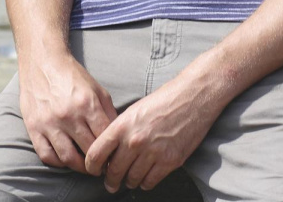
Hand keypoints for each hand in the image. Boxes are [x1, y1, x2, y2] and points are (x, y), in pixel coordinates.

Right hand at [19, 53, 116, 172]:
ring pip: (69, 159)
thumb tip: (119, 138)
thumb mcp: (97, 90)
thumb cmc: (72, 76)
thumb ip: (109, 113)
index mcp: (87, 104)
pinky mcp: (33, 127)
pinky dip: (58, 163)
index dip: (113, 152)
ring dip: (81, 167)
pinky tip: (65, 158)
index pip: (105, 139)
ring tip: (86, 166)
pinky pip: (47, 155)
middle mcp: (68, 115)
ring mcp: (49, 122)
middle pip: (89, 151)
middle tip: (103, 166)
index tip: (115, 157)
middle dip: (99, 163)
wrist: (42, 62)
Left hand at [83, 73, 221, 192]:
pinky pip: (151, 181)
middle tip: (110, 184)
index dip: (91, 166)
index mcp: (121, 126)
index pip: (96, 153)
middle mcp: (134, 141)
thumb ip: (119, 130)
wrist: (191, 99)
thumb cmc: (162, 101)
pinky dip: (145, 183)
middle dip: (110, 180)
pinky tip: (144, 179)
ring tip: (128, 181)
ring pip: (132, 178)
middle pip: (114, 170)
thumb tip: (109, 149)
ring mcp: (152, 152)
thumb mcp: (133, 111)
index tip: (93, 170)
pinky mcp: (170, 161)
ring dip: (128, 182)